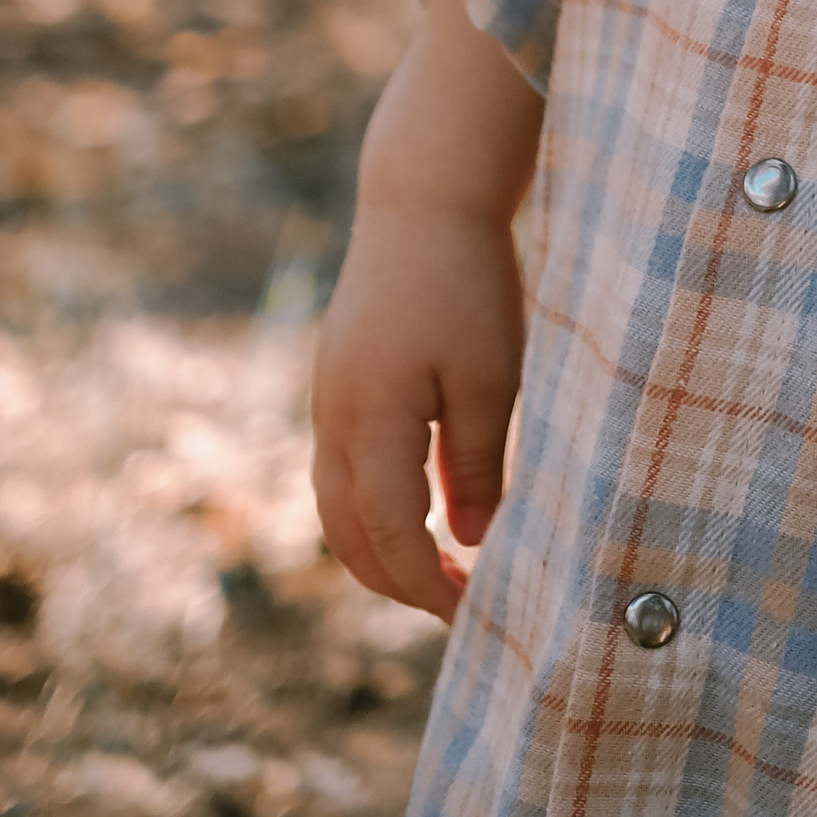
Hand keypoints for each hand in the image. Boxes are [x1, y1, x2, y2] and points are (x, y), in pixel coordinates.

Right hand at [311, 201, 525, 620]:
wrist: (421, 200)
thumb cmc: (467, 283)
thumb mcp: (488, 376)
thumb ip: (475, 462)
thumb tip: (469, 541)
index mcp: (370, 424)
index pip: (392, 537)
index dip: (428, 586)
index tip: (471, 615)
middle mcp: (334, 421)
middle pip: (349, 536)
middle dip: (396, 582)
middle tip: (454, 608)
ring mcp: (327, 401)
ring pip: (336, 507)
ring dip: (378, 550)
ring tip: (434, 572)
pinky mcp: (336, 382)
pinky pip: (339, 471)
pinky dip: (369, 509)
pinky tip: (416, 510)